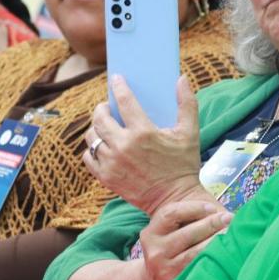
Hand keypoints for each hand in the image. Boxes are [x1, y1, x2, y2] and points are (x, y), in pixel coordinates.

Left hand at [83, 75, 208, 215]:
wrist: (175, 200)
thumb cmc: (184, 165)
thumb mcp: (190, 133)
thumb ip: (187, 104)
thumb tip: (182, 79)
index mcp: (143, 132)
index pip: (124, 101)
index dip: (119, 86)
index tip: (116, 79)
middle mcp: (123, 146)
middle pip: (100, 118)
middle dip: (102, 108)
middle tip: (107, 107)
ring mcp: (112, 163)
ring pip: (92, 137)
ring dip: (95, 128)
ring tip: (103, 126)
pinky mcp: (106, 178)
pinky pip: (88, 157)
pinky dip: (92, 150)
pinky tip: (101, 146)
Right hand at [140, 200, 231, 279]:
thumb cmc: (171, 248)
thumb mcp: (168, 233)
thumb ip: (186, 220)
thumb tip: (217, 211)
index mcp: (150, 234)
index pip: (171, 214)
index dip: (193, 208)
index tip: (212, 207)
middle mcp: (155, 252)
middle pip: (187, 233)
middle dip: (211, 223)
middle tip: (230, 217)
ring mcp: (165, 270)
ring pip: (195, 253)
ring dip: (216, 241)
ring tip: (231, 233)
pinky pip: (199, 268)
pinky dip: (214, 258)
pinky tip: (226, 252)